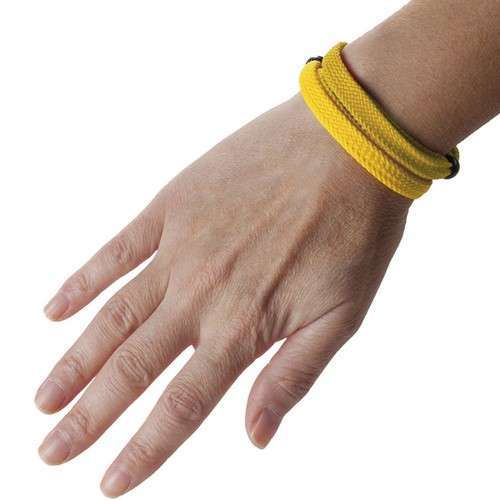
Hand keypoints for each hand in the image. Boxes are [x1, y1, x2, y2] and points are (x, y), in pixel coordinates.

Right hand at [36, 95, 410, 496]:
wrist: (349, 146)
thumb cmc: (355, 232)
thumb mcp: (342, 315)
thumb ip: (293, 376)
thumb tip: (256, 437)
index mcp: (245, 326)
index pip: (182, 406)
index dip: (143, 449)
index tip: (109, 483)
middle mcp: (202, 293)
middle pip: (132, 368)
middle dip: (88, 416)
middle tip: (49, 451)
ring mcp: (182, 246)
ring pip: (114, 315)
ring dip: (75, 361)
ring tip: (44, 398)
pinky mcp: (174, 204)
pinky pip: (117, 249)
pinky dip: (83, 281)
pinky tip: (54, 308)